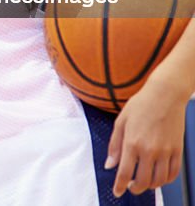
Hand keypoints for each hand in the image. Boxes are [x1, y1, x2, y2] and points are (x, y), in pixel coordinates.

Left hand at [106, 77, 186, 196]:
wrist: (165, 95)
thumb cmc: (141, 105)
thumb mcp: (120, 122)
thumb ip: (114, 145)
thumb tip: (110, 164)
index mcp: (132, 143)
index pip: (125, 173)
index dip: (120, 186)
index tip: (117, 192)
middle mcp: (150, 150)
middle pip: (143, 181)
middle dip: (135, 188)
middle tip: (130, 187)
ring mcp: (166, 151)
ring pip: (159, 180)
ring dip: (150, 186)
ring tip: (143, 182)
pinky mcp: (178, 150)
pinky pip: (173, 173)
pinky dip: (166, 180)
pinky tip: (159, 177)